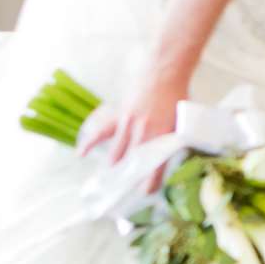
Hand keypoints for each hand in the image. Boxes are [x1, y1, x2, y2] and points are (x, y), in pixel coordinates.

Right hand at [77, 67, 188, 187]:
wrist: (163, 71)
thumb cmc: (176, 95)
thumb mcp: (182, 120)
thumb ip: (175, 139)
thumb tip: (170, 155)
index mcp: (161, 134)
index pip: (155, 166)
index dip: (150, 183)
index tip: (146, 193)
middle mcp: (143, 132)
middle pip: (132, 163)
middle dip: (129, 180)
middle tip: (126, 192)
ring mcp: (128, 123)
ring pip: (117, 152)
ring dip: (114, 168)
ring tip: (110, 182)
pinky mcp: (118, 115)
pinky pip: (102, 132)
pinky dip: (91, 143)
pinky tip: (82, 153)